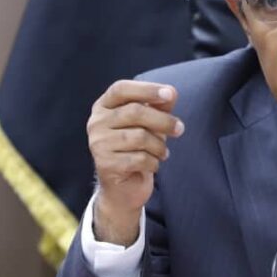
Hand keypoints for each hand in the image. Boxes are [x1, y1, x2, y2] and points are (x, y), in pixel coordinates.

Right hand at [87, 80, 183, 244]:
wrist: (123, 187)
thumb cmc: (137, 148)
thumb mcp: (149, 123)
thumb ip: (158, 105)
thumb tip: (171, 92)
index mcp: (103, 106)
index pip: (121, 89)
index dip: (146, 89)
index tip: (170, 94)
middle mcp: (96, 122)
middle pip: (135, 112)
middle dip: (163, 120)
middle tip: (180, 129)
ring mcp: (98, 144)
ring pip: (139, 137)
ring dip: (159, 146)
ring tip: (163, 152)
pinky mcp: (105, 164)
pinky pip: (139, 158)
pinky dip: (153, 162)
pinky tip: (153, 164)